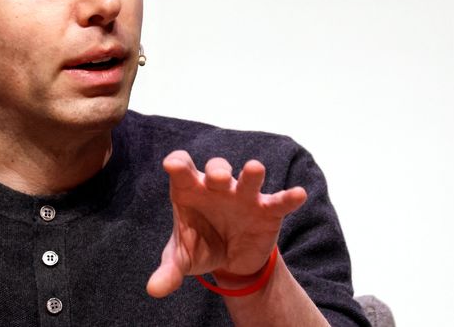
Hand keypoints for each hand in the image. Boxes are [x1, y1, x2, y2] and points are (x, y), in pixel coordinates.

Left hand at [146, 150, 306, 297]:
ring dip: (251, 174)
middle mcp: (217, 186)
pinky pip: (278, 201)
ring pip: (248, 178)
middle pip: (217, 169)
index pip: (182, 167)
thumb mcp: (183, 259)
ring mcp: (243, 196)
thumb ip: (168, 271)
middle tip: (218, 178)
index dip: (178, 163)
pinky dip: (288, 198)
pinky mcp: (266, 210)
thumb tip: (154, 289)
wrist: (229, 260)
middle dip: (218, 171)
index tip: (173, 166)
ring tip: (254, 169)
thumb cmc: (200, 245)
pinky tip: (298, 194)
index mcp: (190, 189)